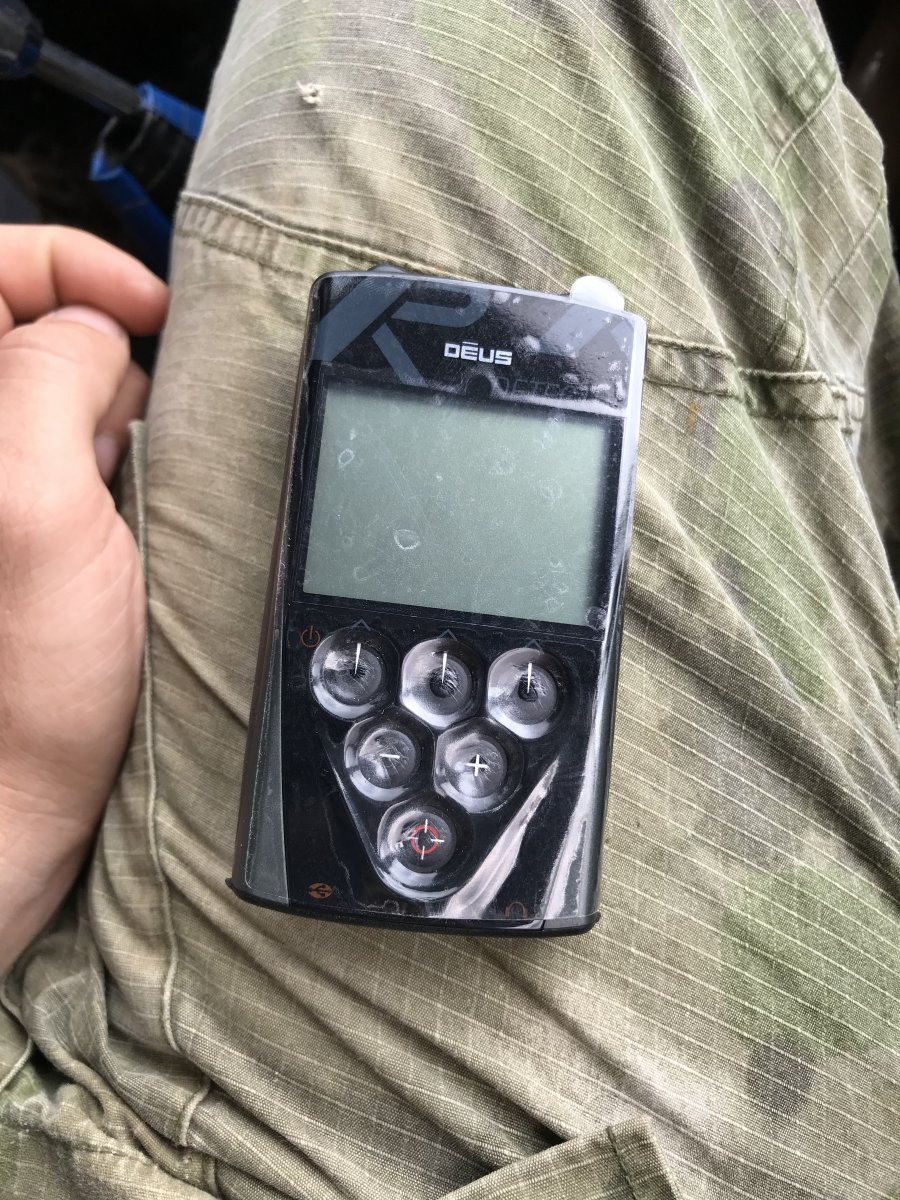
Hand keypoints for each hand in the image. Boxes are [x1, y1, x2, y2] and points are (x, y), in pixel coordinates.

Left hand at [0, 226, 168, 971]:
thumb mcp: (32, 502)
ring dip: (104, 418)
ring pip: (54, 388)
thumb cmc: (12, 682)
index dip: (68, 265)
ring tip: (119, 489)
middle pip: (25, 326)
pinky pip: (69, 450)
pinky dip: (107, 463)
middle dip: (93, 354)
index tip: (145, 308)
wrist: (6, 800)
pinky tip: (118, 518)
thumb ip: (49, 373)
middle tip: (128, 430)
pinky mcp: (15, 523)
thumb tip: (96, 328)